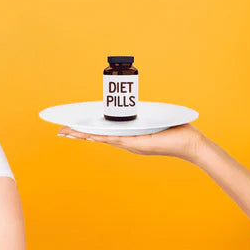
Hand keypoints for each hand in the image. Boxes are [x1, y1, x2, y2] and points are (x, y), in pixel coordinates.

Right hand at [58, 123, 206, 162]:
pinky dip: (98, 137)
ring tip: (65, 133)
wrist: (190, 143)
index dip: (85, 130)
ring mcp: (128, 144)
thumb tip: (135, 105)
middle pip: (95, 136)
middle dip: (76, 133)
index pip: (102, 133)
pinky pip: (112, 139)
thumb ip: (143, 116)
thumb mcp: (154, 121)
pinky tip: (87, 136)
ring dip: (82, 135)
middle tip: (59, 131)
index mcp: (127, 137)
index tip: (70, 127)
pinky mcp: (135, 144)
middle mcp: (125, 142)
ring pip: (99, 138)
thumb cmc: (176, 132)